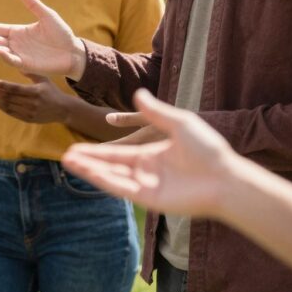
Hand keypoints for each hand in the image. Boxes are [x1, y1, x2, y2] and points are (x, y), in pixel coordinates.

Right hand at [0, 0, 84, 77]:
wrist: (74, 52)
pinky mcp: (26, 65)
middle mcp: (16, 44)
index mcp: (19, 32)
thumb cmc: (62, 34)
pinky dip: (3, 56)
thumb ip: (33, 5)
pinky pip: (11, 60)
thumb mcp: (47, 16)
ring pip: (0, 50)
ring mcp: (20, 55)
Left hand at [0, 73, 67, 123]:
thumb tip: (15, 60)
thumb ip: (30, 71)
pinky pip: (11, 113)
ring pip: (7, 107)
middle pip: (9, 98)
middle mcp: (33, 104)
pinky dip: (0, 106)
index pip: (16, 89)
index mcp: (37, 92)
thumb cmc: (52, 90)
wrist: (63, 110)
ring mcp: (30, 113)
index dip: (2, 86)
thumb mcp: (44, 78)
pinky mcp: (28, 119)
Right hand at [62, 89, 239, 216]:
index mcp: (151, 155)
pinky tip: (89, 172)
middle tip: (66, 156)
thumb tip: (137, 92)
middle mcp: (146, 172)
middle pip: (110, 166)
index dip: (98, 152)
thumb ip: (156, 112)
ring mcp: (146, 186)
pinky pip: (122, 188)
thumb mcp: (179, 124)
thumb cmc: (209, 150)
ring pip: (112, 177)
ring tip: (70, 163)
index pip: (117, 154)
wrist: (226, 176)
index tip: (78, 148)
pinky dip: (104, 180)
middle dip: (89, 162)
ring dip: (91, 170)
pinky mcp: (149, 198)